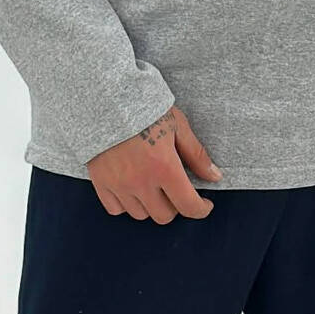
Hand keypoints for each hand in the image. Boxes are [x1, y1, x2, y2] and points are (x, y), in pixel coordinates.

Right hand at [89, 103, 221, 221]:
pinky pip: (116, 209)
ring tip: (152, 186)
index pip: (188, 206)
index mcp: (164, 167)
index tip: (204, 204)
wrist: (105, 98)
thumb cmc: (144, 108)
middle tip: (176, 190)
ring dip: (151, 205)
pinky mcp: (100, 183)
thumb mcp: (177, 125)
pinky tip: (132, 188)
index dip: (201, 209)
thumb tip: (214, 176)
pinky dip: (126, 204)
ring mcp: (118, 184)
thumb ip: (196, 154)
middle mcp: (141, 181)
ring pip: (140, 214)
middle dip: (175, 206)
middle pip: (164, 215)